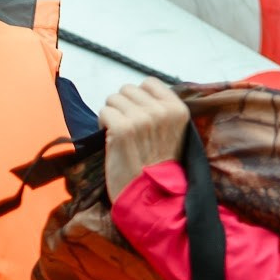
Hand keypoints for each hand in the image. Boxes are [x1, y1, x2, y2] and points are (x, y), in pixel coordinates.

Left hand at [99, 80, 191, 200]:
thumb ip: (162, 112)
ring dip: (112, 115)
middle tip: (126, 128)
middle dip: (123, 107)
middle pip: (128, 90)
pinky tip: (110, 140)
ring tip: (119, 135)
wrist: (152, 196)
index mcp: (177, 109)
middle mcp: (161, 110)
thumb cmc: (159, 167)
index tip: (137, 115)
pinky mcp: (121, 128)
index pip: (149, 83)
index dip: (138, 98)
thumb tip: (140, 96)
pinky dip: (102, 125)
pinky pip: (104, 112)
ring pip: (113, 99)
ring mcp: (141, 118)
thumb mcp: (174, 133)